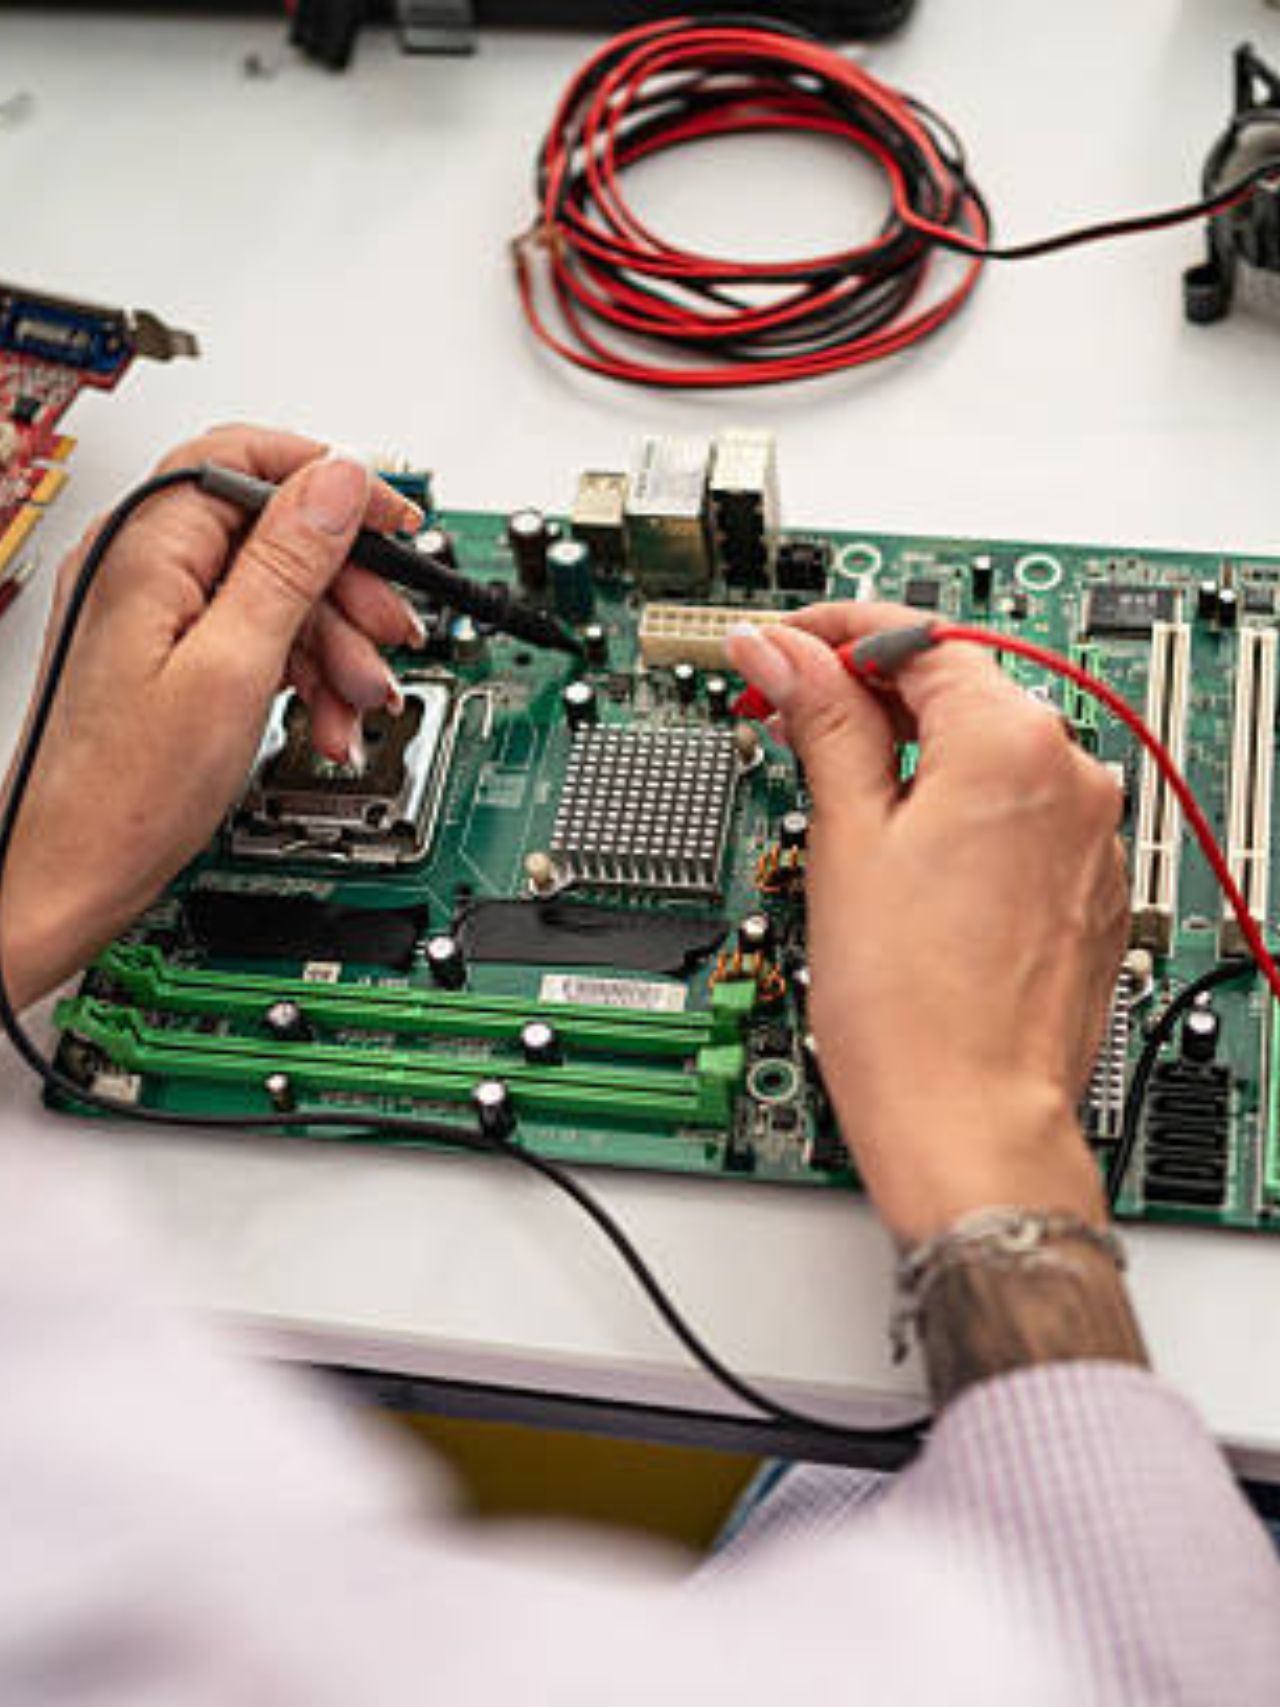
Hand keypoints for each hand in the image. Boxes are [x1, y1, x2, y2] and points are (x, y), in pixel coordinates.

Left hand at [0, 425, 425, 1012]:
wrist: (74, 873)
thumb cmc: (126, 793)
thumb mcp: (234, 669)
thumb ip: (288, 564)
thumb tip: (337, 481)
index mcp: (143, 549)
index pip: (247, 458)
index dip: (331, 484)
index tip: (393, 524)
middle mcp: (142, 565)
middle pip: (273, 531)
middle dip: (344, 587)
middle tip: (389, 633)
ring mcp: (156, 610)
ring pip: (276, 591)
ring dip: (334, 645)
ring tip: (357, 702)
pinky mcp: (171, 653)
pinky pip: (256, 635)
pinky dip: (302, 673)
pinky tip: (325, 719)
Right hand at [726, 603, 1127, 1244]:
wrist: (969, 1122)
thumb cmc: (910, 1008)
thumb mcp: (847, 838)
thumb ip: (823, 722)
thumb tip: (783, 651)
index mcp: (1014, 743)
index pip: (916, 636)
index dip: (831, 634)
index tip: (778, 648)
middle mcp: (1072, 776)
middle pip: (956, 687)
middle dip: (864, 691)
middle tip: (783, 714)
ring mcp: (1088, 835)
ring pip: (984, 751)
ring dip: (905, 751)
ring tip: (829, 787)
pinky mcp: (1083, 885)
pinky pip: (1014, 811)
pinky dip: (952, 806)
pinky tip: (895, 843)